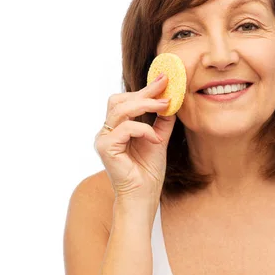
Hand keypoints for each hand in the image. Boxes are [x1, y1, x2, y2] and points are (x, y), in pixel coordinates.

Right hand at [94, 74, 175, 210]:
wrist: (144, 196)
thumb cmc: (148, 172)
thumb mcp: (158, 139)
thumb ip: (162, 121)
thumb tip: (172, 99)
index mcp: (117, 127)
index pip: (127, 101)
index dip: (145, 89)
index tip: (164, 78)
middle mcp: (107, 131)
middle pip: (119, 100)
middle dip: (144, 92)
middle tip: (165, 86)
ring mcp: (103, 139)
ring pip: (120, 109)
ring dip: (145, 105)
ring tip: (165, 105)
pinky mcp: (105, 148)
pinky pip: (125, 128)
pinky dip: (143, 129)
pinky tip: (155, 139)